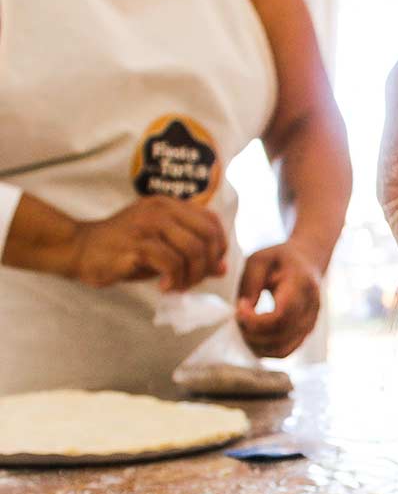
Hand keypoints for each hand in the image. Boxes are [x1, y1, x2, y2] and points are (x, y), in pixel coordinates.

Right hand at [70, 196, 226, 289]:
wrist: (78, 249)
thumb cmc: (123, 250)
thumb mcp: (162, 248)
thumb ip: (192, 254)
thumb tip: (223, 268)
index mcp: (169, 206)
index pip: (212, 221)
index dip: (219, 247)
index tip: (209, 267)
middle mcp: (161, 209)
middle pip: (208, 236)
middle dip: (208, 264)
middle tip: (193, 281)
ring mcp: (148, 225)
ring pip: (193, 249)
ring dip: (192, 275)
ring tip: (178, 286)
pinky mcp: (136, 244)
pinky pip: (171, 263)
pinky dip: (174, 280)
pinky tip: (164, 287)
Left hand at [236, 243, 321, 357]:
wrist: (307, 261)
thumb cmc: (279, 259)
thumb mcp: (259, 260)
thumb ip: (250, 284)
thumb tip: (244, 312)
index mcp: (301, 284)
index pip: (281, 315)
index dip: (256, 319)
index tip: (239, 308)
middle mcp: (311, 308)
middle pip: (280, 334)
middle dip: (252, 333)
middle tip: (237, 319)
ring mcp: (311, 323)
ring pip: (283, 348)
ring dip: (257, 345)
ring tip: (244, 328)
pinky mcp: (306, 333)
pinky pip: (286, 351)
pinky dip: (266, 350)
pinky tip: (253, 337)